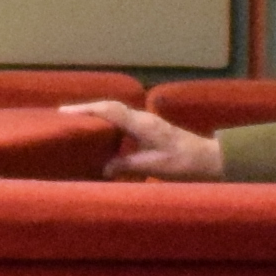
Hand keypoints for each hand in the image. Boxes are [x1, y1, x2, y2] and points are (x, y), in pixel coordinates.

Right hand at [67, 99, 221, 181]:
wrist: (212, 160)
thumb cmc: (185, 163)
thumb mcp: (154, 166)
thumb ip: (127, 165)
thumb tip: (103, 167)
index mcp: (142, 124)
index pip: (109, 110)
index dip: (85, 110)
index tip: (63, 112)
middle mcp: (143, 119)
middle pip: (110, 108)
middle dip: (86, 110)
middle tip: (63, 117)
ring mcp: (148, 123)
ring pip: (116, 113)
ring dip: (97, 116)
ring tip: (76, 125)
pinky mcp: (151, 130)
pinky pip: (123, 122)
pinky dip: (108, 124)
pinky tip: (102, 136)